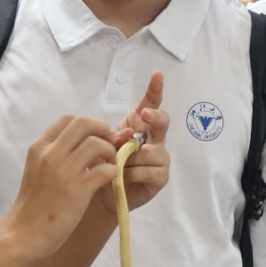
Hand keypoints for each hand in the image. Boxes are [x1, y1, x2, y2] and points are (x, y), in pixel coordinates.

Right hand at [4, 114, 120, 259]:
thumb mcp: (38, 170)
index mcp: (39, 147)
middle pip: (85, 123)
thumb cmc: (33, 204)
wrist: (24, 233)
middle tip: (108, 146)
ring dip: (110, 152)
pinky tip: (109, 180)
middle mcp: (50, 154)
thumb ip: (57, 154)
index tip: (96, 137)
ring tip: (109, 165)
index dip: (89, 123)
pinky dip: (113, 172)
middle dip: (103, 131)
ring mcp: (63, 171)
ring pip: (97, 144)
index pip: (69, 118)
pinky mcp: (77, 190)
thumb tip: (88, 143)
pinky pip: (105, 170)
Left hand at [98, 72, 170, 214]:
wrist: (103, 192)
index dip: (155, 89)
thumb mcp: (106, 145)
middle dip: (154, 116)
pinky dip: (132, 173)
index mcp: (141, 125)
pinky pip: (147, 170)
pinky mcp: (161, 176)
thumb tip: (127, 134)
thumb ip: (115, 136)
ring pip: (148, 151)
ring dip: (129, 159)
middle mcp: (154, 138)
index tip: (157, 74)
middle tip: (145, 115)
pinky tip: (124, 177)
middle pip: (162, 121)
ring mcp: (160, 157)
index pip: (151, 103)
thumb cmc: (105, 163)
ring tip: (117, 166)